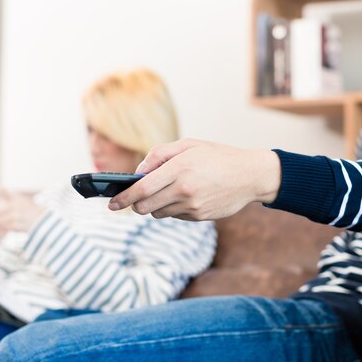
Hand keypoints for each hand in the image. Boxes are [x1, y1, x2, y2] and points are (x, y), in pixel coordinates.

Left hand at [0, 181, 44, 231]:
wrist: (46, 221)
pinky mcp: (17, 224)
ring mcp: (17, 215)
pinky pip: (2, 227)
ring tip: (4, 223)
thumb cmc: (31, 213)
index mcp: (16, 197)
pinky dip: (0, 228)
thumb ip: (7, 210)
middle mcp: (16, 204)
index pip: (0, 189)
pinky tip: (1, 228)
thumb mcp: (21, 204)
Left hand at [108, 139, 281, 220]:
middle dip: (135, 204)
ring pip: (159, 213)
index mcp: (179, 168)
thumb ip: (159, 155)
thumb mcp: (188, 145)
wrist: (250, 175)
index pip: (142, 189)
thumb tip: (138, 172)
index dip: (123, 198)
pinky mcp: (200, 216)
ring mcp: (193, 206)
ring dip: (155, 205)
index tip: (112, 204)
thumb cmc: (217, 156)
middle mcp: (184, 189)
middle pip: (145, 207)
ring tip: (169, 191)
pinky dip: (173, 208)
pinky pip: (176, 216)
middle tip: (135, 198)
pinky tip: (187, 196)